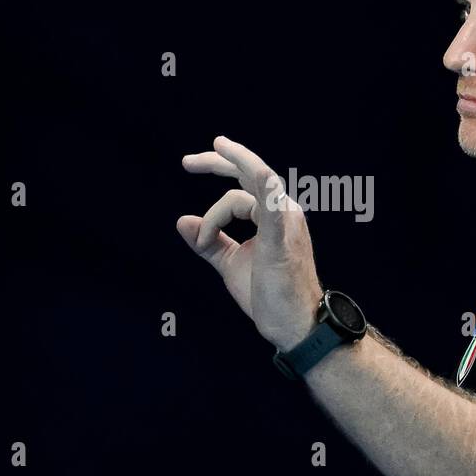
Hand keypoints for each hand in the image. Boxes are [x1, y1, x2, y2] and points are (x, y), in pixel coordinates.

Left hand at [177, 135, 323, 350]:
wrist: (294, 325)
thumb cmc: (269, 295)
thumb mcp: (231, 263)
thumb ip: (210, 241)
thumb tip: (182, 221)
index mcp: (273, 216)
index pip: (239, 193)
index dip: (213, 209)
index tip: (200, 235)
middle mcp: (283, 211)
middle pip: (250, 173)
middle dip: (219, 161)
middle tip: (187, 162)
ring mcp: (285, 222)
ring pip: (253, 186)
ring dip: (231, 175)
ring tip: (215, 149)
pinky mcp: (281, 238)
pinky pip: (272, 202)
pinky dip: (263, 183)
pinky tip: (258, 173)